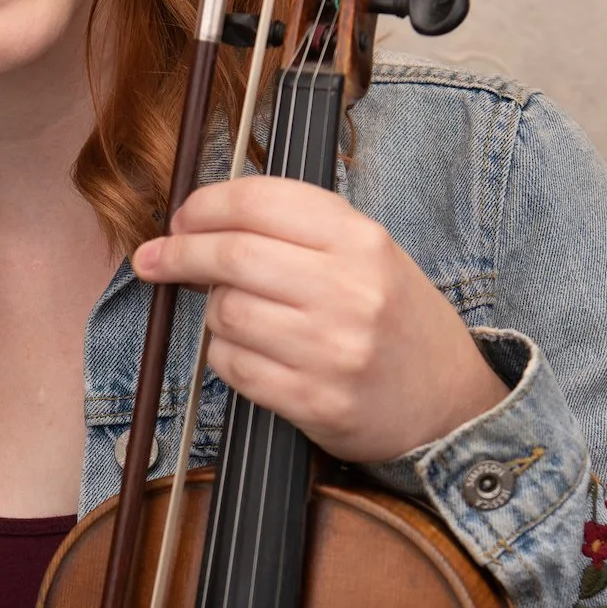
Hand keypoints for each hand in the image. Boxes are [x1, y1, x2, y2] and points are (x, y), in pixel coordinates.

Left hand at [132, 176, 506, 462]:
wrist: (450, 406)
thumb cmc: (399, 325)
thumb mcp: (371, 256)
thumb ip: (300, 232)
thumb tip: (205, 223)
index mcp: (362, 240)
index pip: (261, 201)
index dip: (206, 205)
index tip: (182, 218)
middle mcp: (348, 290)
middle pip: (231, 256)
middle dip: (180, 254)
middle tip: (156, 258)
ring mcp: (331, 349)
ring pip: (225, 314)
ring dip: (212, 313)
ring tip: (233, 315)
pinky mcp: (314, 401)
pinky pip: (234, 368)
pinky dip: (225, 358)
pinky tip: (248, 354)